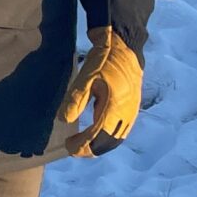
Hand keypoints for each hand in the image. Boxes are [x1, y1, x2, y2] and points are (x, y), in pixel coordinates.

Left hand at [56, 26, 140, 157]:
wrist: (125, 47)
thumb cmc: (104, 60)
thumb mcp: (86, 76)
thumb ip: (76, 99)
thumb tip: (64, 120)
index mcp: (115, 107)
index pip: (97, 136)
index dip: (82, 145)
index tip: (68, 145)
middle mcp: (126, 114)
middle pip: (108, 142)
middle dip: (90, 149)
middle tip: (73, 147)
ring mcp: (131, 112)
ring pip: (116, 139)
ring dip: (99, 145)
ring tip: (82, 143)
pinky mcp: (132, 109)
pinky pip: (121, 131)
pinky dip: (108, 137)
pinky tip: (96, 134)